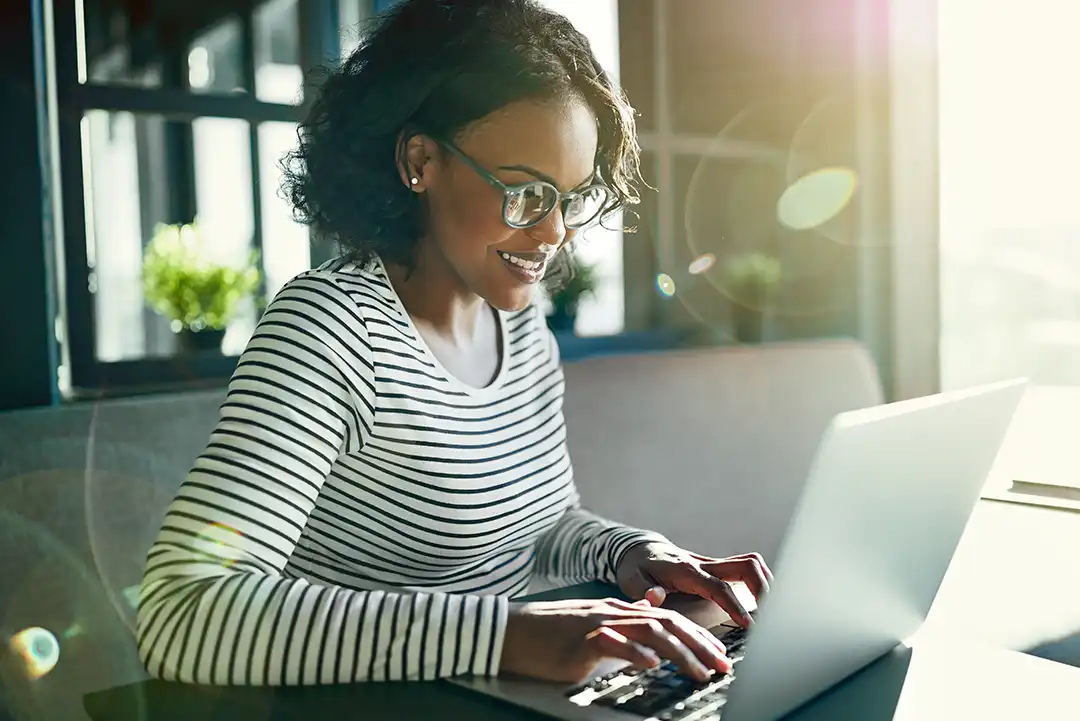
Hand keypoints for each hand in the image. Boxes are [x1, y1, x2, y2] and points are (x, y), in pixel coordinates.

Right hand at [500, 597, 732, 683]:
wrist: (510, 630)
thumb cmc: (548, 634)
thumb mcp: (592, 625)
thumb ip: (621, 624)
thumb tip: (648, 626)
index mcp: (617, 610)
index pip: (667, 618)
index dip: (696, 634)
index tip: (718, 653)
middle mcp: (612, 612)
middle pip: (666, 622)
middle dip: (699, 643)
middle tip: (722, 664)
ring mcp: (597, 623)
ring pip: (648, 631)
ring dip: (678, 652)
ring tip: (699, 671)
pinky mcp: (579, 640)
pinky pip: (612, 643)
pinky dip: (634, 653)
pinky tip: (651, 664)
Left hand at [616, 543, 773, 627]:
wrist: (639, 549)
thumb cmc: (636, 568)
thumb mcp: (631, 580)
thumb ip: (643, 589)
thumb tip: (654, 597)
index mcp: (686, 571)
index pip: (719, 587)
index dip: (735, 606)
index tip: (749, 625)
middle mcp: (704, 564)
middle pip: (745, 566)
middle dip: (763, 588)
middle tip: (772, 616)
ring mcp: (712, 564)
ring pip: (749, 564)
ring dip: (765, 582)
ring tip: (773, 610)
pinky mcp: (716, 567)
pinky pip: (744, 568)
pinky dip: (758, 582)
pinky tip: (762, 602)